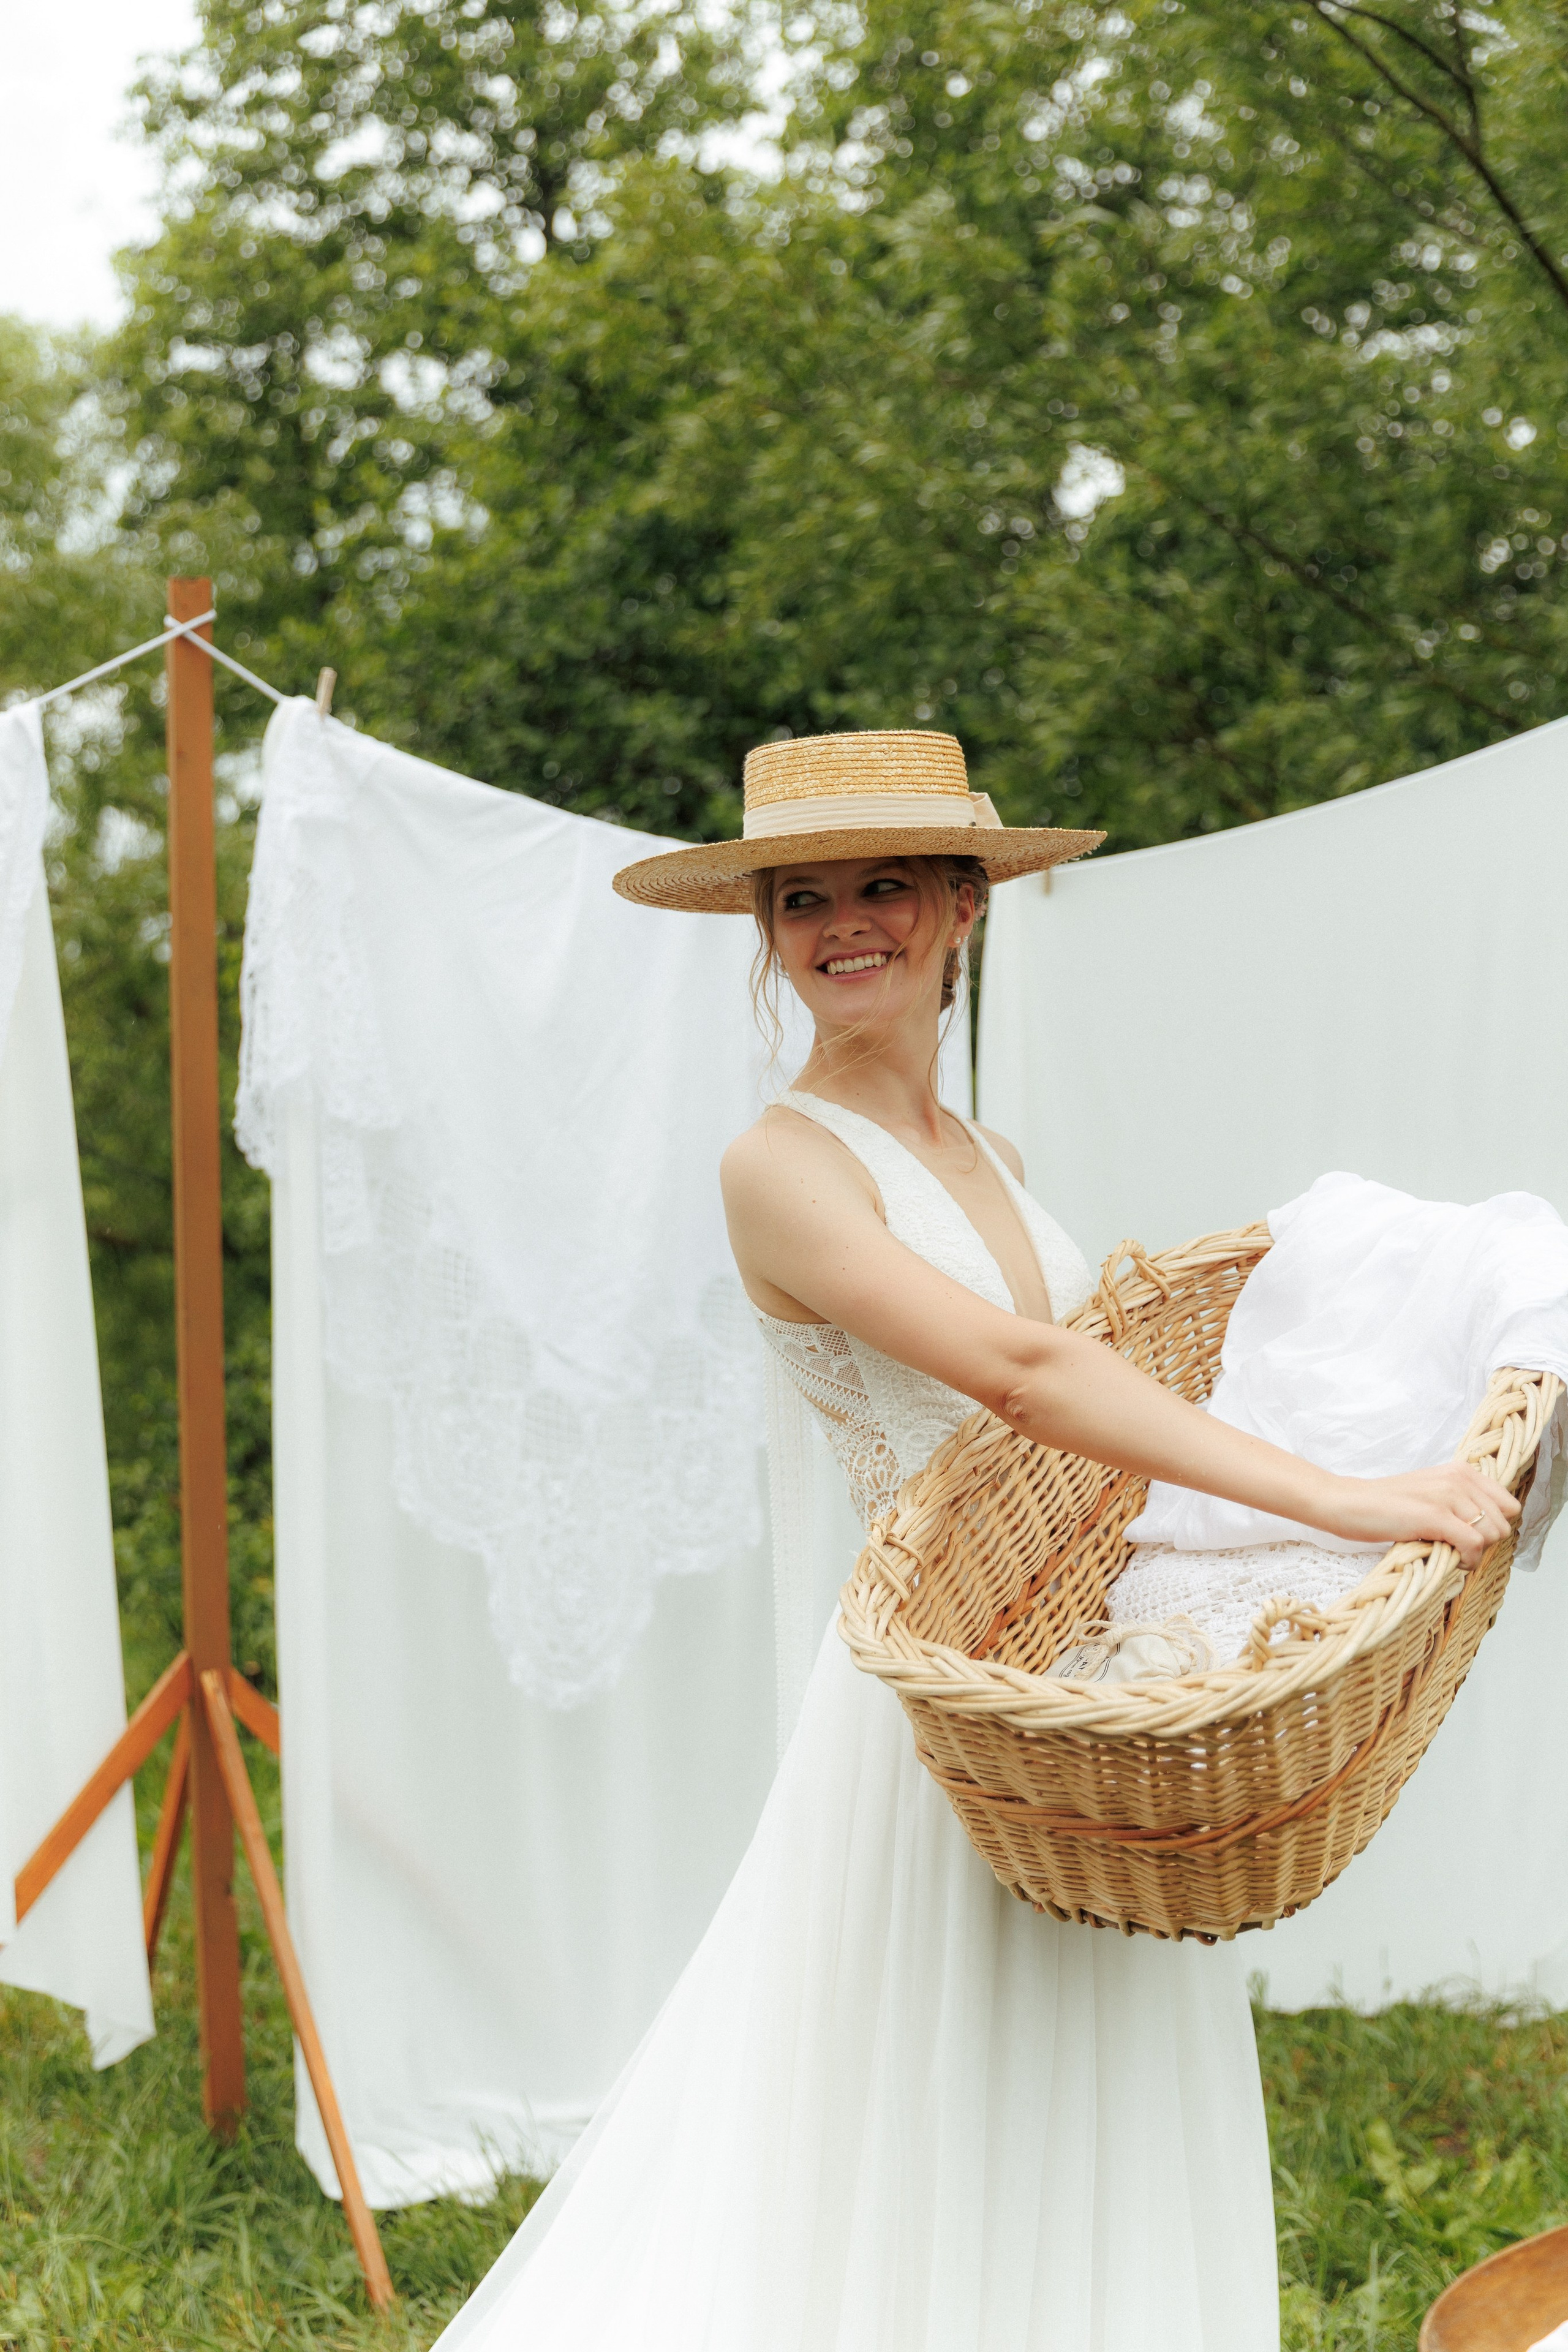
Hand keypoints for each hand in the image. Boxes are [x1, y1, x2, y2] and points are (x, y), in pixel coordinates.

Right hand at [1315, 1465, 1519, 1568]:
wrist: (1348, 1503)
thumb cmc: (1386, 1504)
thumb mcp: (1431, 1491)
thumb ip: (1460, 1500)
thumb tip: (1489, 1528)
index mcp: (1461, 1471)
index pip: (1508, 1504)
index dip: (1493, 1525)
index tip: (1471, 1535)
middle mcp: (1458, 1478)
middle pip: (1503, 1522)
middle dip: (1485, 1541)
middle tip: (1457, 1546)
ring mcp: (1447, 1496)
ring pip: (1492, 1534)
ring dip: (1476, 1552)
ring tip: (1451, 1552)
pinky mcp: (1434, 1516)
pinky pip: (1474, 1544)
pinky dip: (1468, 1559)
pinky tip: (1451, 1560)